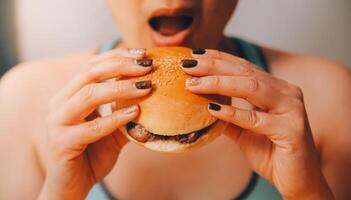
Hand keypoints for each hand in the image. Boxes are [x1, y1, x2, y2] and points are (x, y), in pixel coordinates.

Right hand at [39, 48, 152, 199]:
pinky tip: (135, 112)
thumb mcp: (113, 128)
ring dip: (120, 88)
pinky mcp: (62, 143)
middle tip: (147, 66)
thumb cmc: (93, 153)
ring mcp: (58, 122)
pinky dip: (115, 118)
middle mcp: (60, 103)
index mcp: (70, 95)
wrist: (73, 185)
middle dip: (121, 66)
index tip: (144, 54)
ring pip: (89, 95)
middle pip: (89, 73)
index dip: (118, 56)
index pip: (93, 66)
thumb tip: (154, 94)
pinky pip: (92, 127)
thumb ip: (126, 111)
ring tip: (146, 87)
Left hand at [182, 49, 333, 198]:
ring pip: (251, 88)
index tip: (194, 55)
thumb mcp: (244, 131)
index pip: (244, 67)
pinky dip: (233, 113)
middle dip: (213, 66)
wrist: (297, 180)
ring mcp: (291, 109)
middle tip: (188, 65)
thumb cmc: (271, 153)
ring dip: (218, 84)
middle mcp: (286, 93)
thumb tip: (202, 104)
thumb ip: (228, 117)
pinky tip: (212, 109)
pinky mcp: (291, 130)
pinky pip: (257, 119)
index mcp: (277, 89)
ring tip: (193, 85)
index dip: (218, 59)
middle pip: (245, 72)